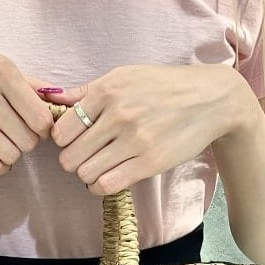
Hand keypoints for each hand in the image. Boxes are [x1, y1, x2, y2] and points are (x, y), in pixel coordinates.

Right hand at [0, 43, 54, 174]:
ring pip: (12, 155)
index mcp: (0, 69)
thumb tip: (59, 100)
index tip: (31, 127)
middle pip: (29, 140)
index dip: (41, 128)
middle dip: (24, 142)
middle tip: (10, 135)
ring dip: (9, 155)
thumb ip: (26, 83)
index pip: (41, 117)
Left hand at [43, 64, 244, 194]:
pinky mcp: (149, 162)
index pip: (62, 131)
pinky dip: (100, 187)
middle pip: (70, 157)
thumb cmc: (164, 87)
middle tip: (87, 158)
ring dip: (88, 176)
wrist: (211, 100)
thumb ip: (87, 91)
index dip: (64, 141)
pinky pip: (106, 185)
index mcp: (107, 91)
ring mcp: (134, 140)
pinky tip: (107, 178)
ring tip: (99, 168)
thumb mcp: (125, 76)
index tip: (75, 142)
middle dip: (74, 162)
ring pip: (86, 174)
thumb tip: (53, 98)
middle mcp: (118, 114)